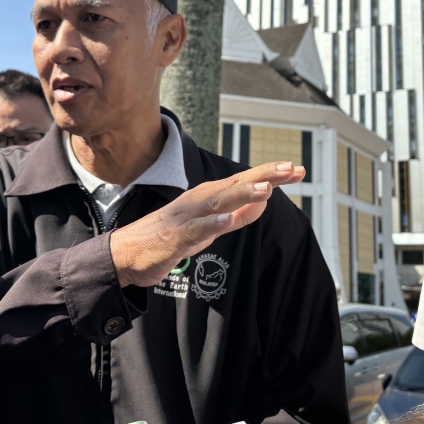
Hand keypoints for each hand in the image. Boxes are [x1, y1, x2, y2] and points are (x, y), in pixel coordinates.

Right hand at [109, 162, 304, 288]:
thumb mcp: (210, 228)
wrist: (126, 255)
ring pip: (219, 203)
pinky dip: (213, 223)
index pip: (246, 182)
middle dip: (264, 175)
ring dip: (242, 193)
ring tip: (266, 187)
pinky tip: (228, 219)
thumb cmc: (169, 238)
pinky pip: (196, 230)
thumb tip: (265, 202)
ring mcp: (187, 218)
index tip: (297, 169)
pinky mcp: (175, 238)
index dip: (272, 175)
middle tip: (290, 168)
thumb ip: (237, 215)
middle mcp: (200, 201)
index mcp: (210, 197)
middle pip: (236, 185)